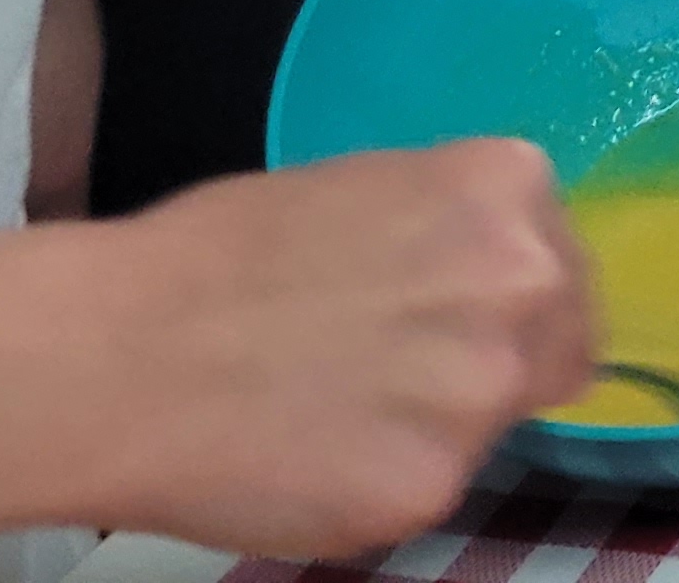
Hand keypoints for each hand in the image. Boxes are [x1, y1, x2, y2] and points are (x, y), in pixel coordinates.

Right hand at [72, 142, 593, 556]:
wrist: (115, 352)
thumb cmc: (214, 256)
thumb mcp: (365, 191)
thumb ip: (450, 234)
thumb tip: (487, 274)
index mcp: (507, 188)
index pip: (564, 268)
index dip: (515, 302)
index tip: (464, 321)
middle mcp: (521, 283)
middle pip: (559, 345)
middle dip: (497, 363)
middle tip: (403, 376)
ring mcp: (481, 390)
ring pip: (492, 426)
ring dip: (432, 426)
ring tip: (328, 410)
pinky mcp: (430, 485)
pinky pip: (427, 489)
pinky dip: (378, 483)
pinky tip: (306, 455)